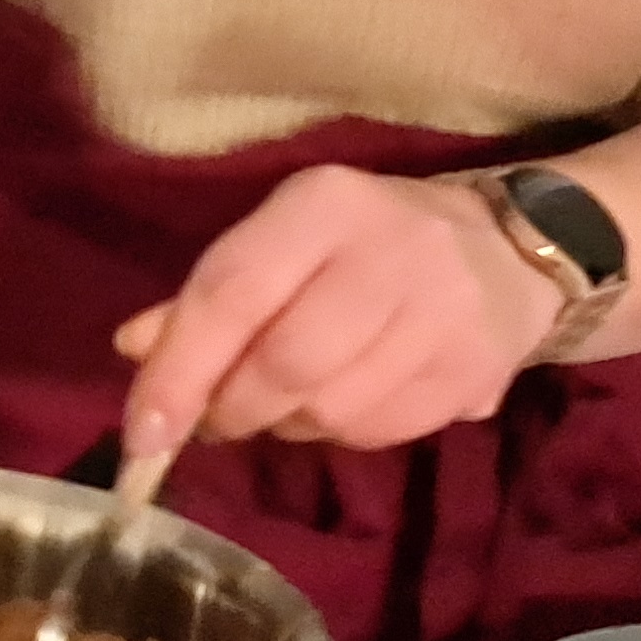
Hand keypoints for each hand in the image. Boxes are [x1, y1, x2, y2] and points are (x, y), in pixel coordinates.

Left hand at [110, 165, 562, 459]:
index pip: (234, 291)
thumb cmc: (362, 245)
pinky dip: (342, 436)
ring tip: (283, 406)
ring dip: (288, 426)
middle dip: (233, 408)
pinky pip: (383, 432)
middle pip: (286, 363)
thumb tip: (134, 350)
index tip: (144, 432)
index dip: (180, 370)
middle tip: (217, 421)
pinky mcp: (478, 370)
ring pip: (334, 410)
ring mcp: (445, 313)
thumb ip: (207, 298)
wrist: (506, 250)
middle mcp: (390, 251)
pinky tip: (342, 407)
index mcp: (323, 205)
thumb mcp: (282, 242)